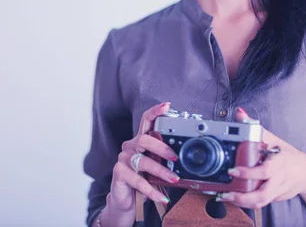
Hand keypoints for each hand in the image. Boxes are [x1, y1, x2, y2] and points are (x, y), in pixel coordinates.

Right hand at [104, 102, 179, 221]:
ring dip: (160, 171)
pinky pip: (137, 180)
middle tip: (175, 157)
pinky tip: (162, 197)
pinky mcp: (119, 173)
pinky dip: (151, 190)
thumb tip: (186, 159)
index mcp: (141, 141)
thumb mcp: (157, 167)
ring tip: (173, 179)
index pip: (146, 121)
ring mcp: (123, 159)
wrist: (126, 200)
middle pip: (144, 139)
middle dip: (161, 147)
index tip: (167, 106)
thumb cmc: (144, 179)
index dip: (155, 112)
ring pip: (142, 161)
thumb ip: (166, 160)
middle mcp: (131, 146)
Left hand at [215, 108, 305, 209]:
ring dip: (242, 203)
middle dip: (243, 197)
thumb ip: (254, 128)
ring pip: (260, 203)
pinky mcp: (274, 198)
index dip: (248, 173)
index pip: (264, 171)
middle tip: (227, 193)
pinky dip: (247, 203)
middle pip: (262, 195)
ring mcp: (276, 192)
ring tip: (227, 198)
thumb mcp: (273, 140)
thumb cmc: (288, 156)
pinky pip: (260, 204)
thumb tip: (240, 113)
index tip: (233, 170)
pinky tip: (235, 200)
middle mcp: (278, 181)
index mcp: (278, 165)